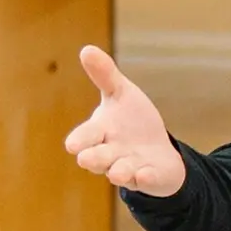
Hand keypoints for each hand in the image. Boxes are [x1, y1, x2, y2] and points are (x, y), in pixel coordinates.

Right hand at [64, 47, 187, 197]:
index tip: (72, 145)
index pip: (85, 137)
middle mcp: (111, 154)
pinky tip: (145, 174)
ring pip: (120, 173)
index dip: (80, 140)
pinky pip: (147, 180)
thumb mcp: (120, 94)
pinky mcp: (150, 178)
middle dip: (94, 158)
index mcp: (100, 133)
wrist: (158, 150)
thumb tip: (86, 49)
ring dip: (120, 171)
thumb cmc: (132, 121)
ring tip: (119, 171)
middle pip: (98, 158)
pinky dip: (145, 178)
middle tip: (87, 158)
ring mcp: (130, 168)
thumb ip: (105, 75)